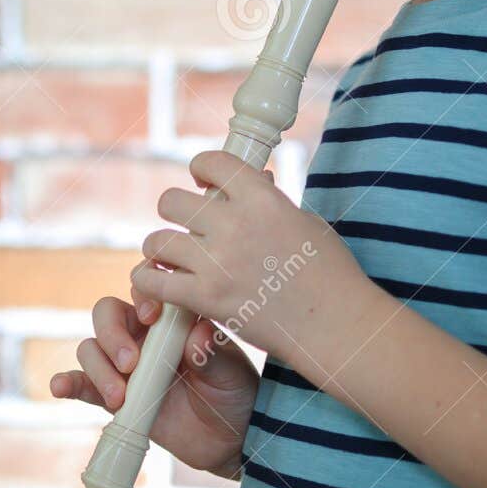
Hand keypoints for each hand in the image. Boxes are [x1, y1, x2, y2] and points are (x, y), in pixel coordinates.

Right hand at [51, 288, 258, 476]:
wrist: (232, 438)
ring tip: (120, 396)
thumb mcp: (231, 369)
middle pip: (107, 314)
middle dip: (112, 334)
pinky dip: (68, 382)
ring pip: (91, 348)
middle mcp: (143, 335)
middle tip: (131, 363)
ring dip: (98, 366)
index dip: (141, 296)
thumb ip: (212, 351)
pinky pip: (83, 384)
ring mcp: (125, 366)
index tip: (151, 316)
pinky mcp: (114, 396)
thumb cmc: (235, 392)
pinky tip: (61, 387)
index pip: (145, 289)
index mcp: (171, 317)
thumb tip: (194, 337)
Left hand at [130, 149, 369, 366]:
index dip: (201, 168)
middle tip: (186, 226)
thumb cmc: (330, 273)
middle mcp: (233, 224)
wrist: (335, 324)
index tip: (202, 180)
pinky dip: (151, 282)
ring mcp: (217, 262)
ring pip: (156, 241)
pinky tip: (161, 282)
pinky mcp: (207, 298)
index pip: (212, 162)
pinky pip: (154, 281)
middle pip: (171, 202)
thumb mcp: (305, 221)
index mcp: (261, 198)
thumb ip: (270, 201)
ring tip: (173, 257)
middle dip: (175, 210)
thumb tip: (254, 179)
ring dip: (162, 249)